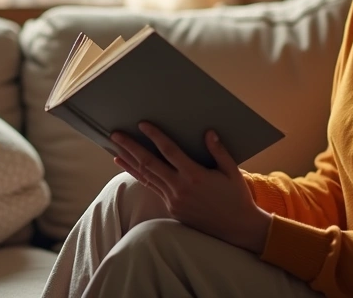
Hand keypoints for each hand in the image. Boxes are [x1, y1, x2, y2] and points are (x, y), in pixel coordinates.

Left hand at [111, 123, 271, 253]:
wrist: (237, 228)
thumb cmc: (236, 198)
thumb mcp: (232, 172)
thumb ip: (219, 151)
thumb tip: (208, 132)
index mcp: (195, 176)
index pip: (169, 151)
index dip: (155, 136)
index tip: (142, 124)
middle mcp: (180, 188)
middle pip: (149, 163)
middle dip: (131, 147)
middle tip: (115, 135)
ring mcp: (174, 200)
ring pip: (146, 177)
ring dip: (129, 162)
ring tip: (115, 149)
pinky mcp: (171, 208)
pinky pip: (152, 188)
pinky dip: (139, 176)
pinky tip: (128, 167)